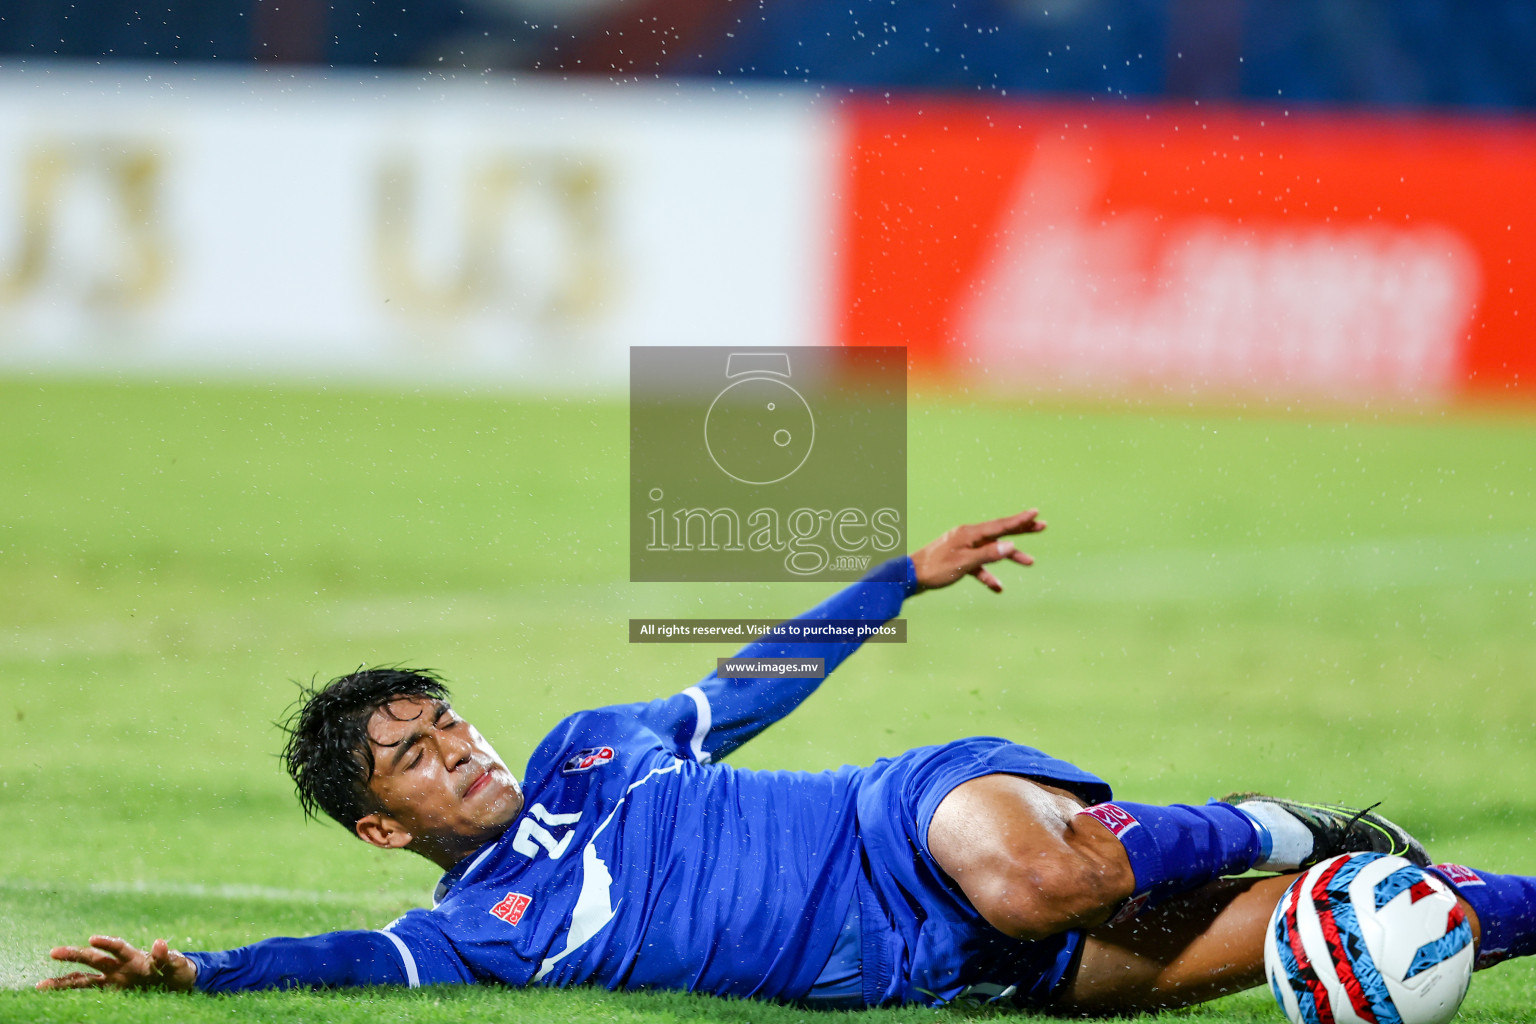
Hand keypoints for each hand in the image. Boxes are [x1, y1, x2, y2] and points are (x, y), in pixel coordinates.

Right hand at [36, 935, 196, 991]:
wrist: (178, 984)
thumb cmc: (176, 970)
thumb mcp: (176, 964)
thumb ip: (166, 956)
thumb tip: (160, 942)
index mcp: (134, 957)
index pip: (117, 948)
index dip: (106, 943)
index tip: (92, 939)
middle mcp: (119, 968)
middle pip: (93, 959)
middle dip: (74, 954)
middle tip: (52, 952)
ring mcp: (113, 981)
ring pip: (84, 980)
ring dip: (64, 981)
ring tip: (41, 985)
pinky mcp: (113, 994)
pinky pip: (91, 995)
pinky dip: (74, 996)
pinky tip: (54, 998)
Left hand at [910, 509, 1045, 593]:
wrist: (910, 577)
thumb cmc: (936, 569)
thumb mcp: (965, 563)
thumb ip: (989, 554)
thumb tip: (1011, 545)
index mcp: (970, 533)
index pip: (1000, 525)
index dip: (1020, 520)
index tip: (1035, 513)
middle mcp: (968, 536)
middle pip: (999, 532)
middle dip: (1021, 531)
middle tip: (1041, 526)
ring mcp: (963, 547)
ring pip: (992, 550)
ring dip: (1009, 556)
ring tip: (1030, 561)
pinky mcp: (959, 559)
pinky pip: (978, 566)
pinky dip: (988, 576)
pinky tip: (997, 588)